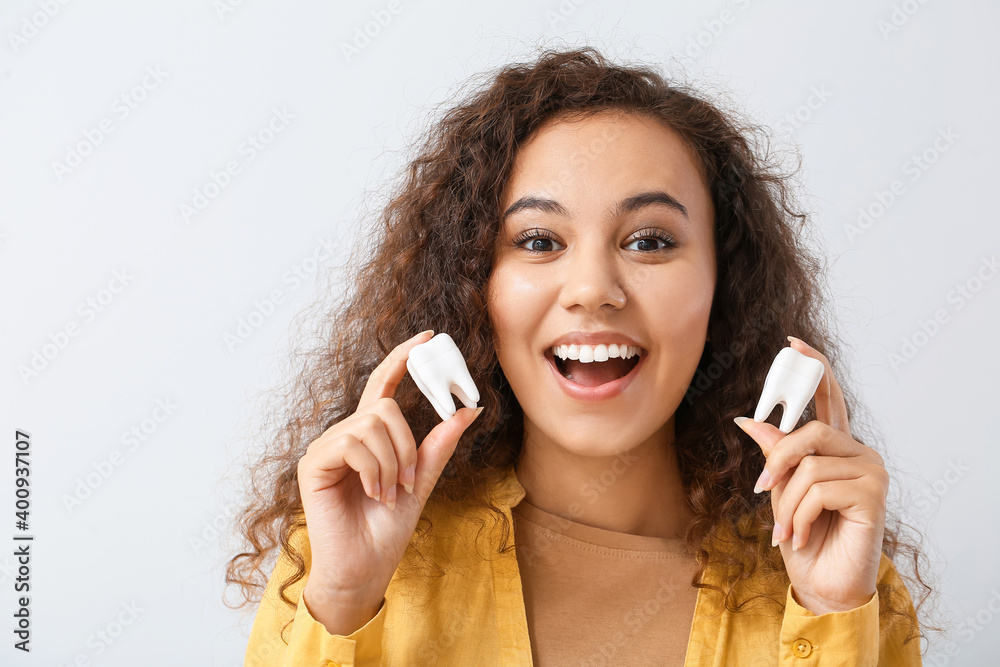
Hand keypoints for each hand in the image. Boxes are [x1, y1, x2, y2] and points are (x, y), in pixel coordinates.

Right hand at [296, 330, 482, 617]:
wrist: (365, 568)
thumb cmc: (386, 530)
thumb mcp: (421, 482)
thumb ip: (438, 446)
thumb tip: (468, 410)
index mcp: (369, 437)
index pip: (383, 385)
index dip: (401, 358)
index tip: (426, 337)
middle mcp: (344, 435)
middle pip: (384, 407)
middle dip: (407, 444)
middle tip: (407, 482)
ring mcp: (326, 447)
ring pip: (372, 424)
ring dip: (392, 462)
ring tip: (388, 493)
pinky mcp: (313, 462)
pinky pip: (353, 442)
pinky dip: (374, 469)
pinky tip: (373, 493)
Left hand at [735, 336, 888, 614]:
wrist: (822, 584)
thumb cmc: (804, 536)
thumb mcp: (780, 490)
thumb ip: (774, 453)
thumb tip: (749, 418)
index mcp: (836, 447)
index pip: (828, 398)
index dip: (814, 369)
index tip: (793, 344)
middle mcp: (859, 452)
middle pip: (811, 431)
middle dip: (778, 459)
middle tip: (760, 487)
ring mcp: (871, 471)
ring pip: (810, 464)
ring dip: (786, 501)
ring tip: (784, 528)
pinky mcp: (873, 495)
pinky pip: (819, 489)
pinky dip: (797, 515)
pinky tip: (799, 536)